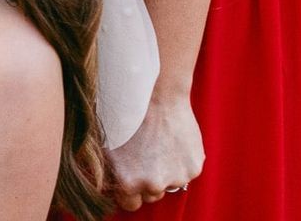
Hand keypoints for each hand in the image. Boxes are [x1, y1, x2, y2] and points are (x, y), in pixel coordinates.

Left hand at [106, 94, 203, 209]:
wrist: (155, 95)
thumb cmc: (125, 115)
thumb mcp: (107, 146)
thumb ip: (111, 172)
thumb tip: (107, 186)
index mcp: (128, 182)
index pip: (130, 205)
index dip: (128, 193)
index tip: (128, 181)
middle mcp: (153, 184)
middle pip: (151, 196)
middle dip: (147, 182)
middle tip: (143, 157)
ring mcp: (177, 177)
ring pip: (169, 183)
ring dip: (164, 171)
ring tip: (156, 144)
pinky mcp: (194, 167)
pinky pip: (185, 172)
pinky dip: (180, 162)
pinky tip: (170, 141)